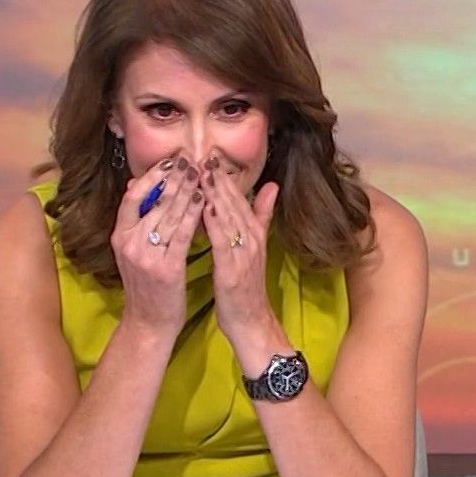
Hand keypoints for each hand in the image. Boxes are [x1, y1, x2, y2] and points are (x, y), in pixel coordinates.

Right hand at [110, 154, 204, 336]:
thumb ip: (135, 221)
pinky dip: (194, 215)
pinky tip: (205, 201)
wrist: (149, 322)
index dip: (151, 176)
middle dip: (175, 178)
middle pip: (153, 201)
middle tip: (191, 159)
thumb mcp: (133, 250)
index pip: (130, 196)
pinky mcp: (166, 268)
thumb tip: (134, 185)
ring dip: (187, 190)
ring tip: (202, 173)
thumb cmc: (147, 284)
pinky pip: (182, 234)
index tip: (170, 161)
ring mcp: (146, 256)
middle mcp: (129, 243)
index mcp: (119, 236)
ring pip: (169, 214)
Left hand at [199, 159, 282, 353]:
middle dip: (220, 178)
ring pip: (229, 218)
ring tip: (203, 173)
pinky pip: (223, 242)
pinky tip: (204, 208)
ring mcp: (244, 254)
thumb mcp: (255, 248)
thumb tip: (271, 187)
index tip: (212, 155)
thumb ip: (261, 216)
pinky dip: (215, 224)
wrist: (251, 321)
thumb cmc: (245, 287)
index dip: (226, 176)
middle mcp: (252, 239)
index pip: (240, 198)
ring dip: (216, 194)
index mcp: (254, 233)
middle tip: (205, 155)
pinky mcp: (232, 270)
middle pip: (235, 203)